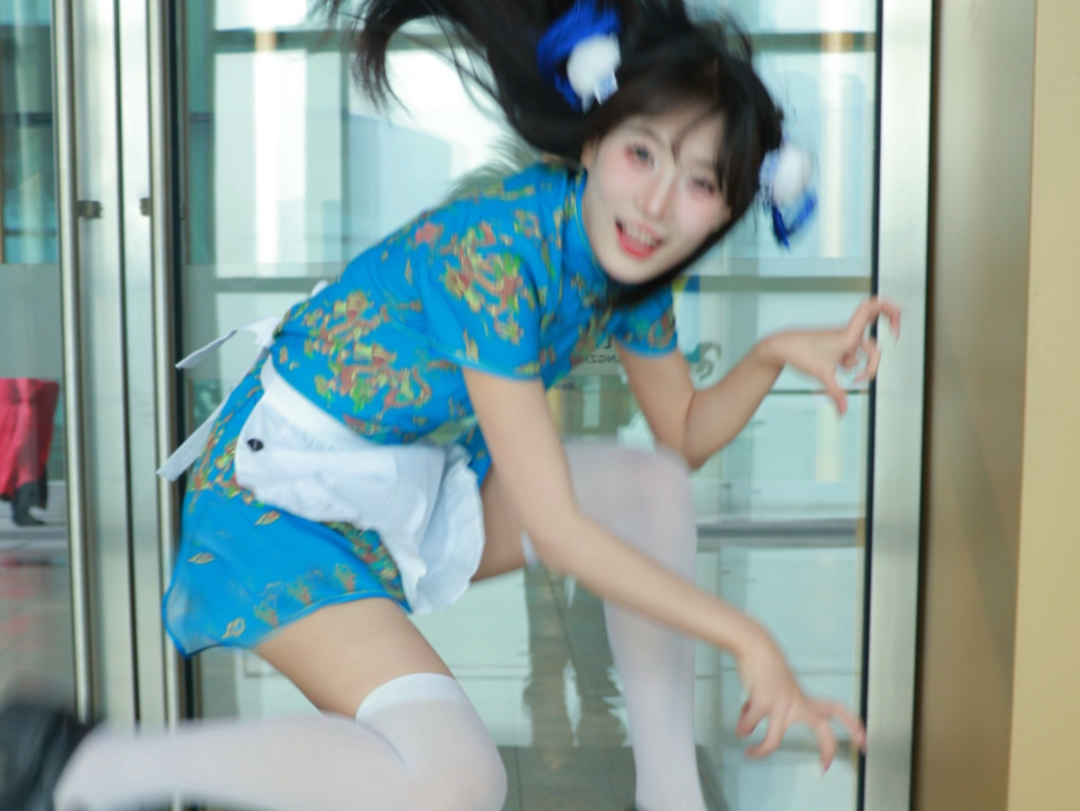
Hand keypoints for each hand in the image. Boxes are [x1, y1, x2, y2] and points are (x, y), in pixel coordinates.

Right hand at [736, 629, 867, 770]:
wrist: (754, 644)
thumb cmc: (764, 664)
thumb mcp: (776, 689)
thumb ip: (769, 709)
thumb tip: (749, 725)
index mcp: (802, 698)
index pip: (836, 710)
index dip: (851, 725)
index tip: (862, 740)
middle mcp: (796, 702)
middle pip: (821, 727)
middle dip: (828, 748)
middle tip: (827, 766)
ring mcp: (781, 703)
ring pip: (773, 740)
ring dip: (761, 751)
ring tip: (752, 753)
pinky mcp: (764, 701)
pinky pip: (749, 725)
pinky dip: (742, 727)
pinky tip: (740, 727)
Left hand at [768, 297, 900, 415]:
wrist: (782, 347)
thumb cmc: (801, 354)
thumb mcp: (822, 376)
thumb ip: (836, 395)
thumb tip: (843, 413)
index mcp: (848, 335)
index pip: (871, 307)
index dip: (890, 309)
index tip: (897, 326)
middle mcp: (848, 335)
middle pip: (875, 334)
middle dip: (885, 337)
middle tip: (897, 334)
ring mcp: (843, 340)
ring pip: (863, 352)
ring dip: (863, 365)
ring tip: (857, 379)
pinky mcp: (837, 346)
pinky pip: (852, 356)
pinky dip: (851, 365)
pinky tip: (842, 371)